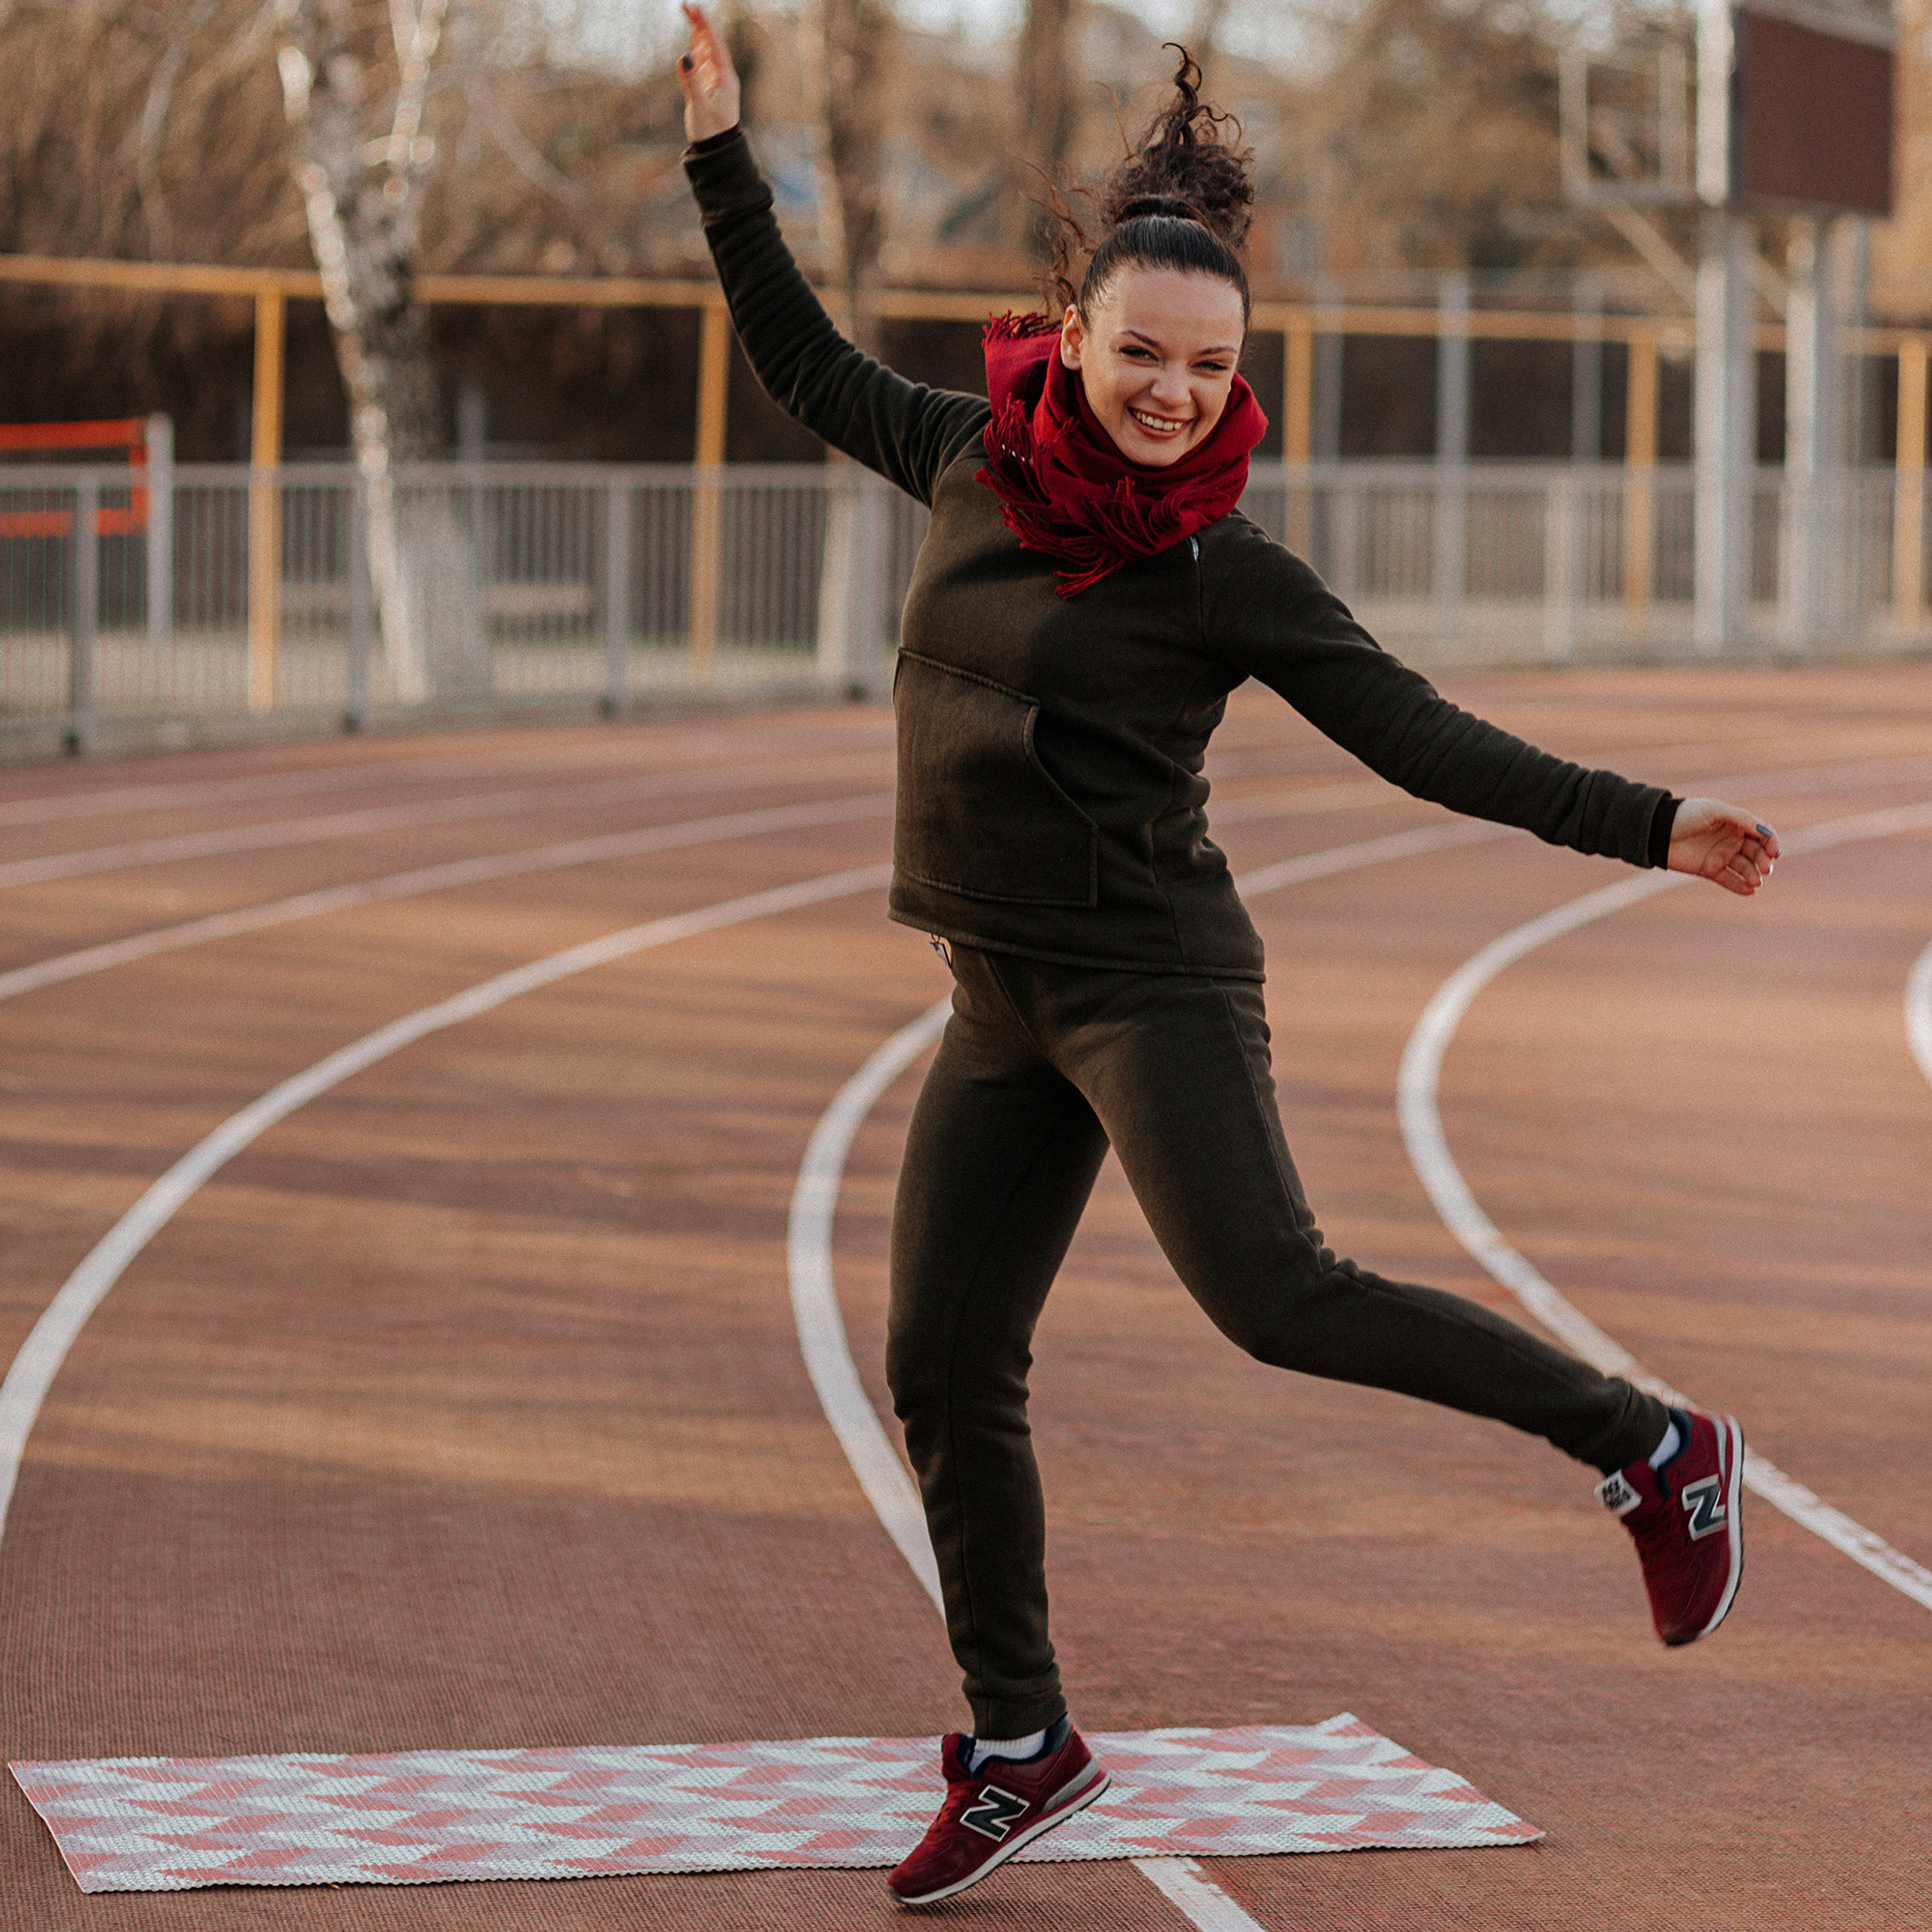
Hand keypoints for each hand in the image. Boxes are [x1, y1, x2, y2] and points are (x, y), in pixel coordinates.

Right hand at [678, 3, 740, 143]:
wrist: (718, 151)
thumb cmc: (711, 133)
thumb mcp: (700, 108)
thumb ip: (692, 82)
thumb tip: (684, 57)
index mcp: (725, 79)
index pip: (715, 46)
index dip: (706, 26)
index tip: (696, 8)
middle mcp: (722, 76)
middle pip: (711, 43)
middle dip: (701, 23)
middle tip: (688, 5)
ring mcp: (715, 81)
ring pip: (706, 50)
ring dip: (698, 31)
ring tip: (689, 12)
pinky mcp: (708, 87)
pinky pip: (702, 62)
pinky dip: (696, 47)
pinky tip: (693, 37)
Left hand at [1667, 797, 1778, 895]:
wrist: (1657, 830)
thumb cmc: (1686, 815)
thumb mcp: (1714, 810)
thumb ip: (1740, 818)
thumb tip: (1764, 830)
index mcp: (1737, 823)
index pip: (1763, 834)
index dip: (1772, 842)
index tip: (1774, 851)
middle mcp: (1733, 840)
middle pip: (1757, 852)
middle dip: (1764, 861)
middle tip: (1765, 868)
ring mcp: (1722, 855)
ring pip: (1745, 868)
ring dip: (1753, 875)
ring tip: (1755, 881)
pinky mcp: (1710, 870)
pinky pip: (1728, 880)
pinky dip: (1739, 886)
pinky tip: (1748, 891)